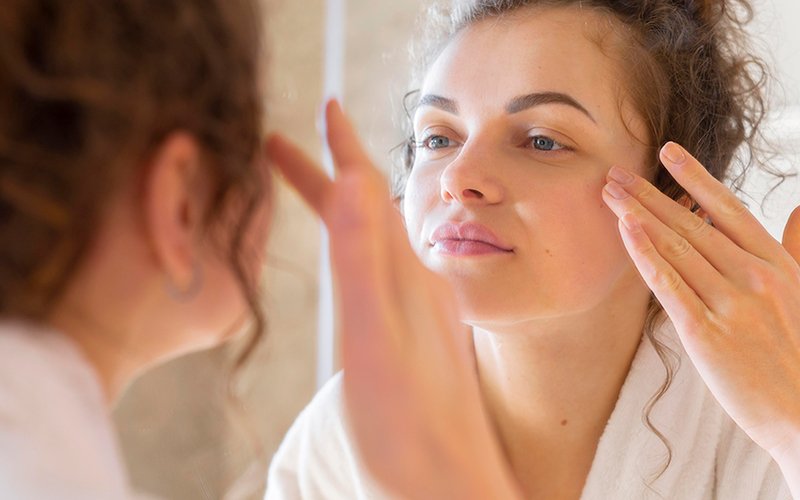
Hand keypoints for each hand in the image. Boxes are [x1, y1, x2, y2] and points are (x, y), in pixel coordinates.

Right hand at [266, 100, 520, 499]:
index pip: (366, 192)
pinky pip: (384, 274)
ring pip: (377, 239)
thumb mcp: (375, 339)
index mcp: (403, 275)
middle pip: (368, 209)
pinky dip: (360, 251)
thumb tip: (360, 179)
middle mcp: (416, 283)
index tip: (320, 106)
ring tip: (321, 190)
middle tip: (284, 145)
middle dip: (328, 171)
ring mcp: (419, 309)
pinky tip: (363, 264)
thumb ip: (365, 261)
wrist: (450, 484)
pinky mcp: (418, 337)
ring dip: (345, 207)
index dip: (339, 148)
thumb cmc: (408, 425)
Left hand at [600, 141, 799, 461]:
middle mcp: (752, 276)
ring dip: (638, 216)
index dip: (696, 178)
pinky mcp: (705, 332)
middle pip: (692, 224)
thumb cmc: (799, 353)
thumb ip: (797, 247)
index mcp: (775, 263)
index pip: (729, 208)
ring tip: (610, 193)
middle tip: (615, 173)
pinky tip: (625, 230)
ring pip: (675, 247)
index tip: (668, 152)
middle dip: (650, 195)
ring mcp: (730, 303)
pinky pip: (668, 284)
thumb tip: (797, 210)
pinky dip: (645, 254)